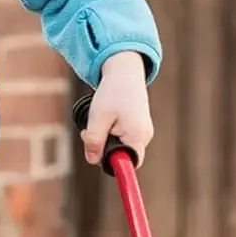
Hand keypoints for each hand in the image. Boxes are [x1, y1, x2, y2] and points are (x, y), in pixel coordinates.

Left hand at [81, 51, 153, 167]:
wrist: (125, 72)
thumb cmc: (112, 92)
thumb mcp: (98, 117)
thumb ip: (94, 141)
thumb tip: (92, 161)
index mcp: (137, 136)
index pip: (129, 164)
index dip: (112, 164)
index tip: (98, 155)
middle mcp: (145, 136)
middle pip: (122, 156)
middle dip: (103, 147)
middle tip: (90, 130)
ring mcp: (143, 131)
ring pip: (120, 146)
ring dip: (105, 138)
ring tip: (100, 118)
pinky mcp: (139, 126)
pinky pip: (123, 137)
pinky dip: (111, 131)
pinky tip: (108, 117)